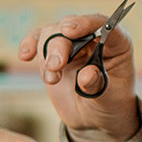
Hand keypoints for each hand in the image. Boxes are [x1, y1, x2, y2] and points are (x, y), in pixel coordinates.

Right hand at [19, 13, 139, 141]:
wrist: (94, 118)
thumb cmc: (109, 104)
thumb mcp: (110, 100)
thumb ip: (98, 86)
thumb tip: (85, 76)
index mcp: (116, 43)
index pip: (103, 24)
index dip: (86, 23)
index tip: (69, 31)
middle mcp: (92, 38)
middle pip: (70, 28)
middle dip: (59, 45)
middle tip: (56, 67)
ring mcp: (71, 43)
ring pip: (52, 33)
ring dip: (46, 54)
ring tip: (52, 80)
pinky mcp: (53, 52)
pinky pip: (38, 39)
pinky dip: (29, 44)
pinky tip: (25, 56)